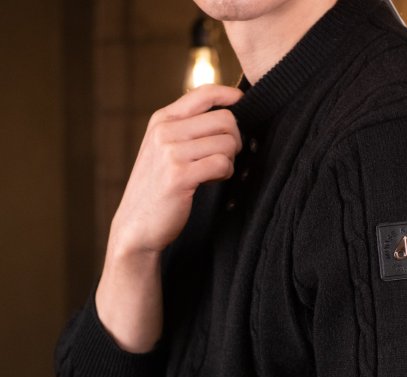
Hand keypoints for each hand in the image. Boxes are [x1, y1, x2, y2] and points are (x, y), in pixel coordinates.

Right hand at [110, 83, 244, 257]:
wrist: (136, 226)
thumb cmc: (157, 189)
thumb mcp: (164, 150)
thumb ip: (186, 130)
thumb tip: (227, 116)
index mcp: (162, 119)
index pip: (204, 93)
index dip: (230, 96)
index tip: (243, 105)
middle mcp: (165, 131)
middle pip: (224, 120)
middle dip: (235, 140)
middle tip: (226, 157)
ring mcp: (171, 152)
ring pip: (226, 142)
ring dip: (230, 160)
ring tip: (216, 173)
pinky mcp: (180, 176)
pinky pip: (222, 164)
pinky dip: (225, 174)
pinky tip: (213, 181)